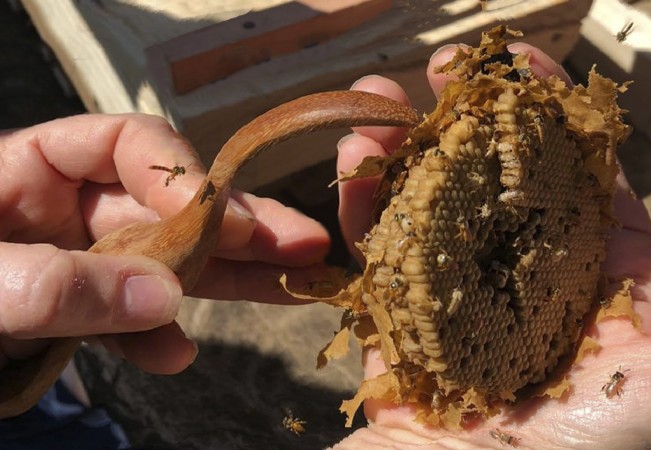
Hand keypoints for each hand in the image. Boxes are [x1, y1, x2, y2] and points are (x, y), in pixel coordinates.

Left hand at [0, 115, 329, 374]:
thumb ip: (58, 285)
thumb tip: (166, 296)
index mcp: (26, 169)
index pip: (122, 144)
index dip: (175, 171)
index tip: (211, 212)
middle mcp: (59, 210)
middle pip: (165, 205)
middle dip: (236, 224)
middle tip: (303, 242)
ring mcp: (71, 263)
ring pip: (163, 261)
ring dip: (225, 278)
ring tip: (290, 288)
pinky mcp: (70, 312)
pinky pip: (128, 318)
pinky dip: (155, 337)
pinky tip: (174, 356)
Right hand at [333, 44, 650, 447]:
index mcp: (592, 276)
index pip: (578, 175)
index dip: (556, 115)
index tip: (525, 64)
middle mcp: (525, 276)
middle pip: (495, 174)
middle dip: (469, 114)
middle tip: (444, 68)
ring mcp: (457, 292)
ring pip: (430, 199)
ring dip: (403, 144)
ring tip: (378, 105)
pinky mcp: (400, 316)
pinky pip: (377, 250)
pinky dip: (360, 203)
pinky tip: (354, 162)